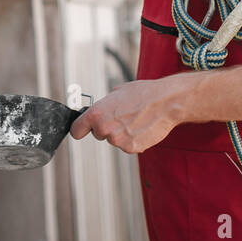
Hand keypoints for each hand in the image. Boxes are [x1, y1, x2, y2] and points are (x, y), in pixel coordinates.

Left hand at [69, 77, 186, 153]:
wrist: (165, 102)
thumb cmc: (143, 94)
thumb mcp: (117, 92)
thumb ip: (105, 105)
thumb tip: (101, 109)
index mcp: (96, 114)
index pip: (76, 130)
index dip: (81, 128)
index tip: (82, 129)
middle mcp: (104, 129)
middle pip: (98, 134)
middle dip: (107, 127)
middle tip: (122, 117)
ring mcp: (118, 141)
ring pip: (114, 140)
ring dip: (121, 133)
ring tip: (135, 119)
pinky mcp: (131, 148)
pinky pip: (128, 145)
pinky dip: (133, 139)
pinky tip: (142, 127)